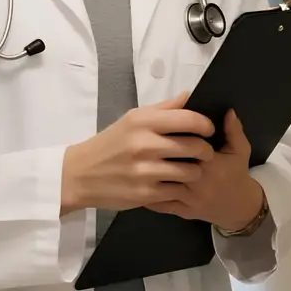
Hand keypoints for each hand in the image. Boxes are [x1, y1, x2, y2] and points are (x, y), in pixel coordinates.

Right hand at [61, 91, 214, 215]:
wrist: (81, 174)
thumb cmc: (111, 143)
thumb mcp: (132, 119)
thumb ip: (164, 108)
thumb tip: (190, 95)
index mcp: (142, 121)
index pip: (187, 119)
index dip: (205, 124)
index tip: (209, 129)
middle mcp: (144, 144)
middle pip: (194, 146)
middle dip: (206, 150)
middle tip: (204, 152)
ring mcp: (145, 171)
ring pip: (191, 171)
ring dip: (196, 171)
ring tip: (190, 169)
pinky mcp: (146, 194)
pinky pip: (178, 190)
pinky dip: (181, 187)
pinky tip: (176, 183)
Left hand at [147, 108, 263, 230]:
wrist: (239, 208)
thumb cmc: (236, 174)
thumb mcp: (240, 150)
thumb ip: (233, 130)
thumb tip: (227, 110)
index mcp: (213, 165)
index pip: (188, 146)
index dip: (173, 135)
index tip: (161, 127)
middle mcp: (199, 183)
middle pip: (171, 164)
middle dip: (157, 153)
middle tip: (142, 140)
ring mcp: (189, 199)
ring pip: (163, 184)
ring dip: (149, 171)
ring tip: (136, 157)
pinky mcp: (182, 211)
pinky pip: (160, 203)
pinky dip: (147, 191)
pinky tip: (138, 179)